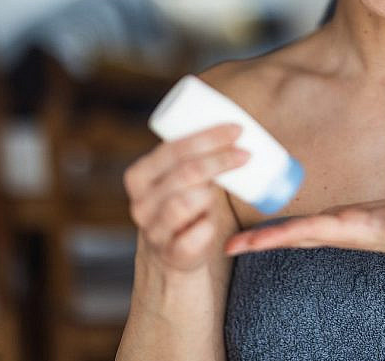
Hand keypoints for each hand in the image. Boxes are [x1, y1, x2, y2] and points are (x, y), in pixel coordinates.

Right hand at [123, 122, 249, 271]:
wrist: (175, 253)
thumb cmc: (185, 204)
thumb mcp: (178, 178)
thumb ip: (192, 155)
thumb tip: (236, 128)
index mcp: (139, 176)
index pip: (172, 149)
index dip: (206, 137)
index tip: (237, 130)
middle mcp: (140, 203)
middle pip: (183, 173)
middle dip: (219, 160)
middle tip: (245, 154)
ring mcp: (154, 230)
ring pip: (184, 203)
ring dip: (209, 193)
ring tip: (224, 189)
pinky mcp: (171, 254)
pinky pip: (192, 238)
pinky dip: (206, 229)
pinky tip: (211, 224)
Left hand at [222, 190, 384, 270]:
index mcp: (357, 227)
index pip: (313, 229)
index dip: (282, 234)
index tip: (253, 242)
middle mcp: (344, 231)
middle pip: (296, 237)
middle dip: (263, 242)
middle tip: (227, 247)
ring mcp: (342, 230)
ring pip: (297, 234)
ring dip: (267, 238)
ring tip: (234, 243)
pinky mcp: (344, 226)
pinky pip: (306, 229)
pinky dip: (282, 230)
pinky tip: (264, 233)